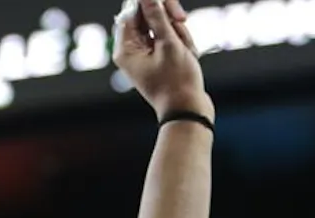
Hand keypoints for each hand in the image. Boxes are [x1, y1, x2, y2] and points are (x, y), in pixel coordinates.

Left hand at [113, 0, 213, 120]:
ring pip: (163, 25)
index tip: (173, 11)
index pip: (132, 11)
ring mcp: (145, 53)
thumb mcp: (169, 44)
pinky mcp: (158, 56)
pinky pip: (170, 37)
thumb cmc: (178, 81)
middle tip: (182, 20)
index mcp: (125, 49)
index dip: (153, 2)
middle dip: (168, 18)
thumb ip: (157, 17)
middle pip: (146, 15)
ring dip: (178, 32)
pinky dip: (182, 41)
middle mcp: (130, 50)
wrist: (188, 110)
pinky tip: (189, 55)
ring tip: (186, 50)